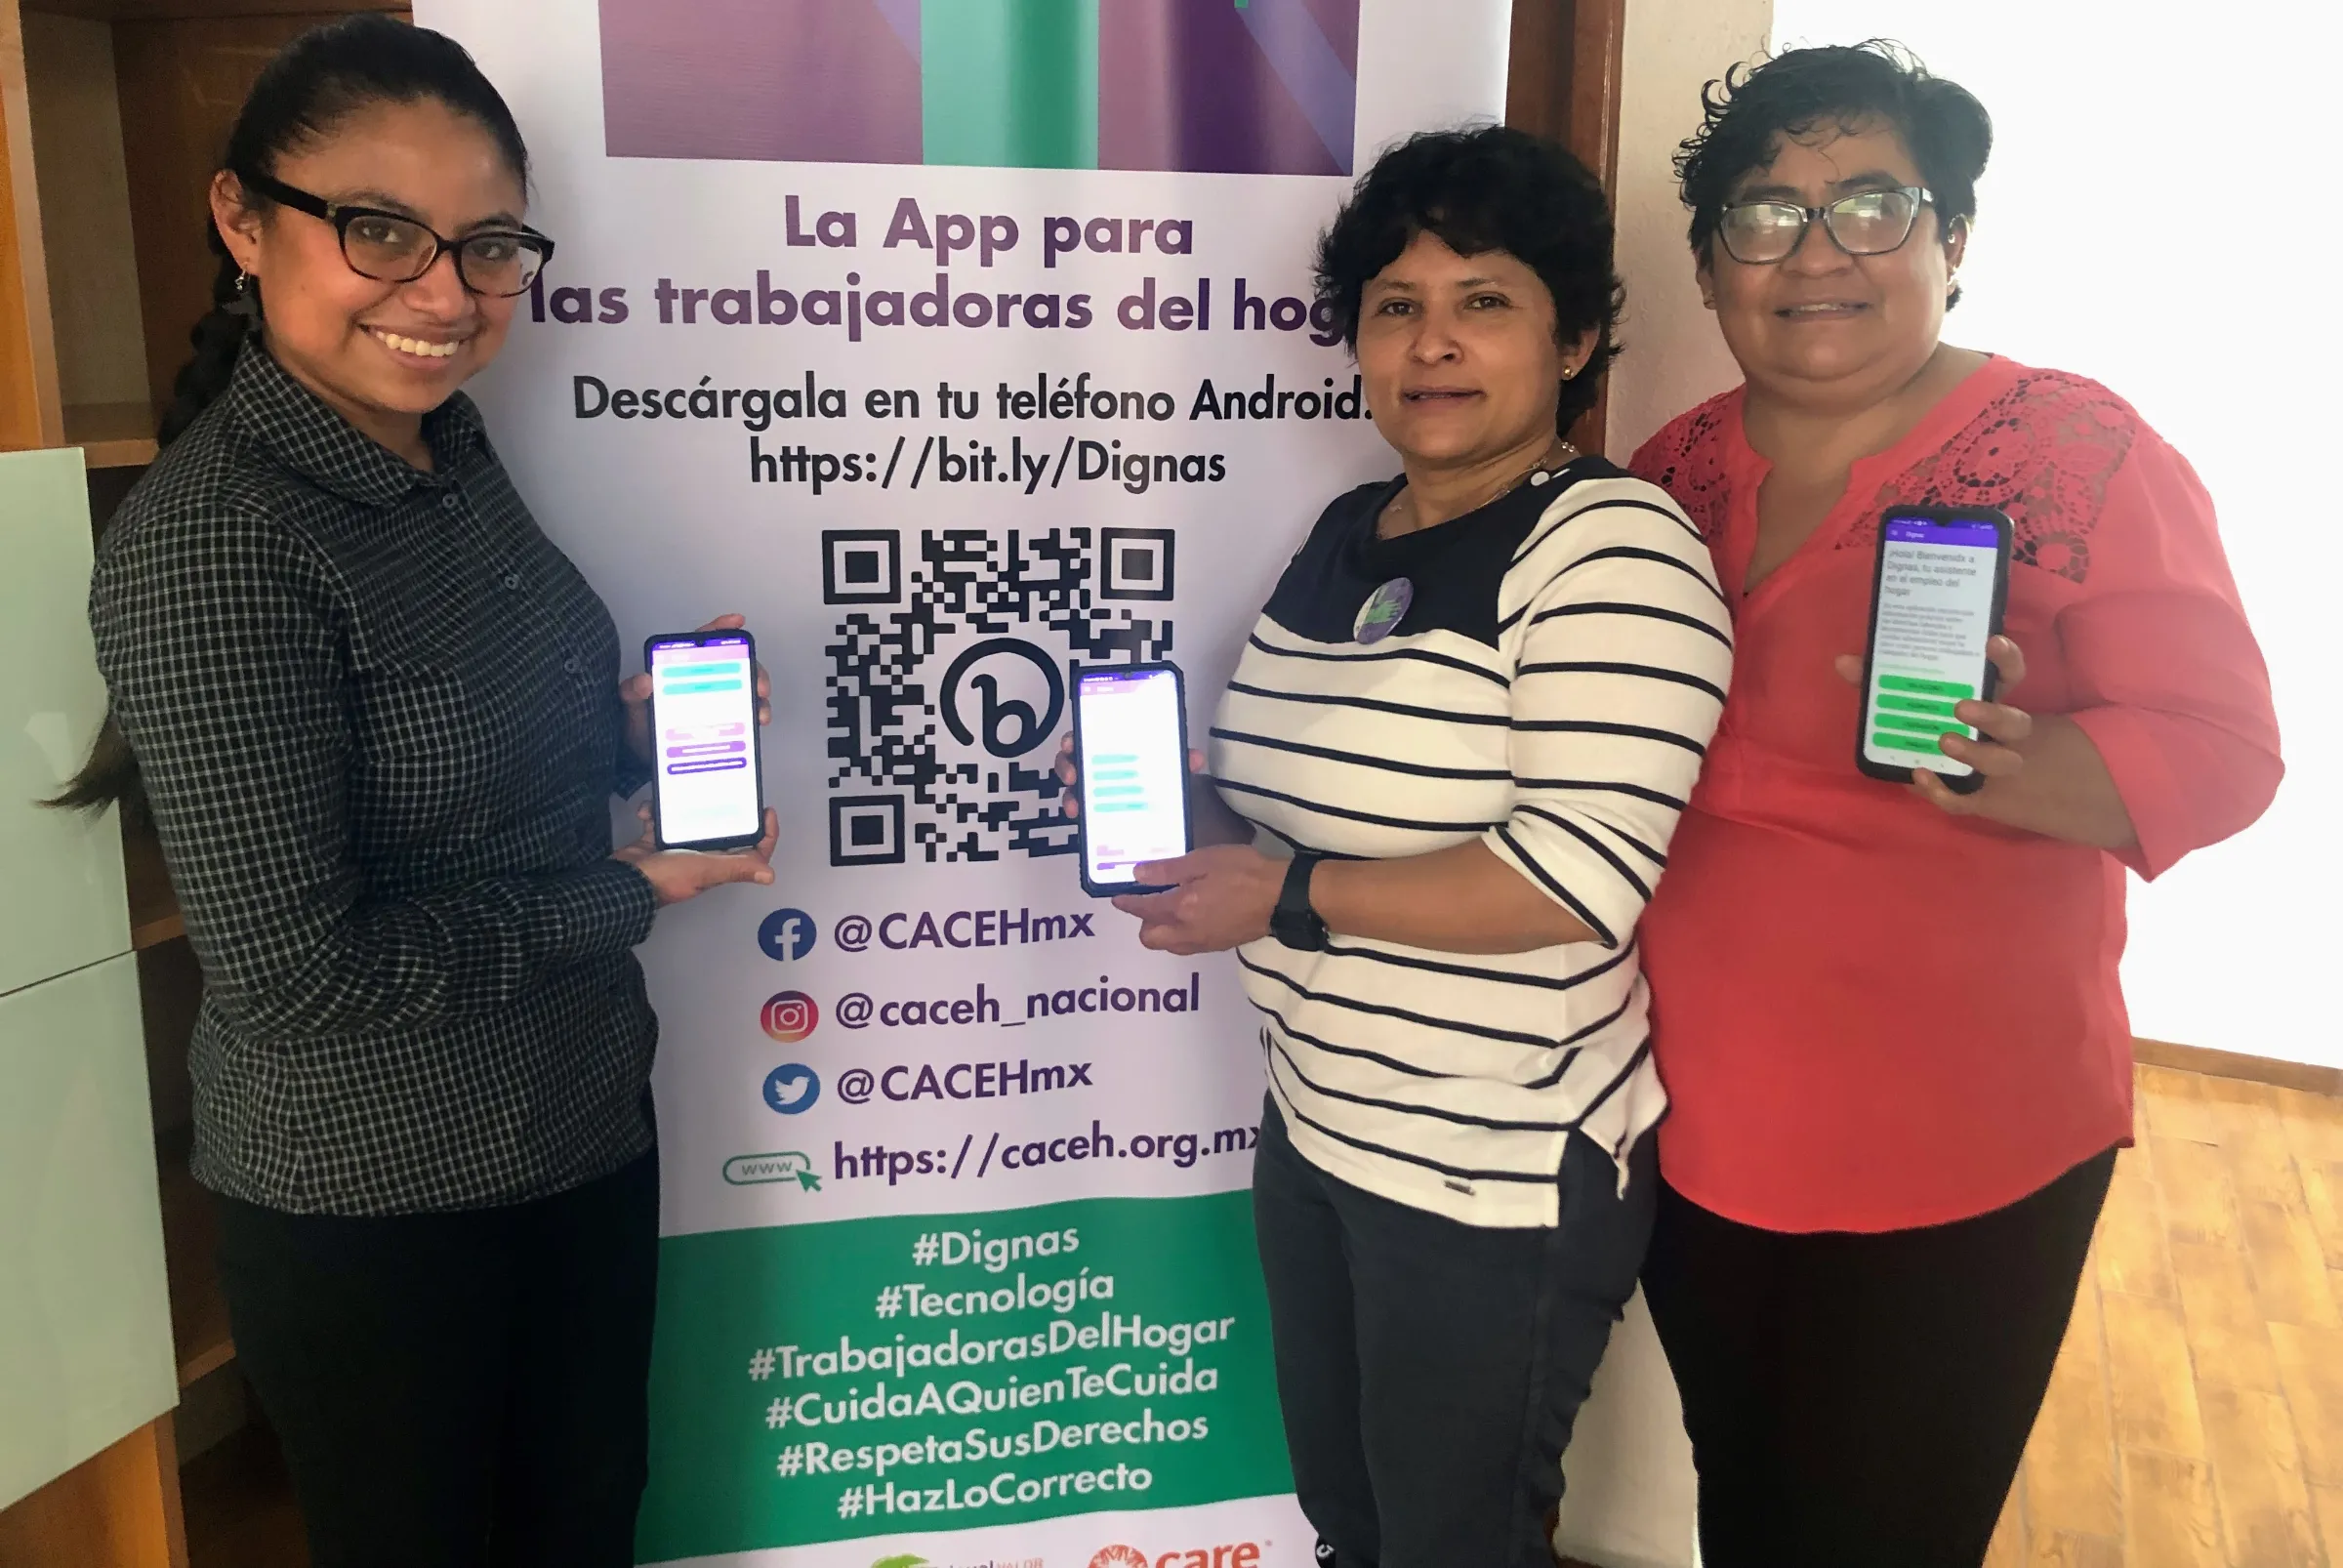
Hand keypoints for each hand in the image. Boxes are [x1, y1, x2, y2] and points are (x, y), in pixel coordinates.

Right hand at [612, 802, 776, 905]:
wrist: (622, 881)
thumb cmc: (666, 878)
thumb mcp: (705, 869)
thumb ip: (736, 868)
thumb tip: (770, 876)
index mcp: (719, 865)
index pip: (753, 852)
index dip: (766, 835)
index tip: (766, 811)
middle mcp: (703, 857)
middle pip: (725, 832)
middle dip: (726, 812)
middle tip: (726, 791)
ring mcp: (680, 848)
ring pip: (692, 821)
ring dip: (685, 808)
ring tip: (680, 794)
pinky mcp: (657, 841)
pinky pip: (661, 820)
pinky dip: (654, 813)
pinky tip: (648, 811)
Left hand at [622, 614, 772, 766]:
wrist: (640, 753)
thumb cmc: (638, 722)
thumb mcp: (630, 703)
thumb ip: (632, 690)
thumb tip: (644, 681)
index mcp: (682, 669)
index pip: (703, 642)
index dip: (721, 629)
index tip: (737, 621)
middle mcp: (703, 682)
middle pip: (736, 666)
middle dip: (753, 670)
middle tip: (758, 683)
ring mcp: (715, 701)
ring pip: (745, 690)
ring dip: (758, 696)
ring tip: (760, 708)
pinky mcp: (723, 722)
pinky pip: (744, 715)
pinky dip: (755, 716)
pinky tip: (758, 721)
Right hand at [1053, 731, 1206, 819]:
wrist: (1163, 812)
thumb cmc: (1159, 779)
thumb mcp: (1169, 767)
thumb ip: (1179, 760)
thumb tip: (1194, 758)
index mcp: (1114, 749)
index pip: (1089, 736)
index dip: (1075, 738)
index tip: (1072, 743)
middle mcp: (1098, 766)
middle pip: (1073, 759)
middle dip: (1067, 765)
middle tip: (1073, 774)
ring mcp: (1094, 788)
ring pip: (1072, 786)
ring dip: (1070, 793)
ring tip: (1076, 803)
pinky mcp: (1093, 809)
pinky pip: (1079, 807)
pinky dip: (1077, 811)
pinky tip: (1080, 815)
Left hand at [1109, 844, 1283, 954]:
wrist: (1282, 896)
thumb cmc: (1244, 871)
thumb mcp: (1204, 860)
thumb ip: (1169, 870)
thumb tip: (1138, 875)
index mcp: (1181, 907)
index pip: (1143, 909)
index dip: (1127, 902)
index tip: (1117, 897)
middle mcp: (1187, 931)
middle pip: (1150, 938)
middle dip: (1143, 922)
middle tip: (1149, 901)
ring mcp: (1203, 942)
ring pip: (1168, 945)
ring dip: (1161, 931)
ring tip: (1170, 909)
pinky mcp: (1218, 946)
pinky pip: (1187, 946)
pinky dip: (1180, 935)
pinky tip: (1191, 916)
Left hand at [1836, 634, 2034, 815]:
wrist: (1951, 776)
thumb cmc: (1931, 723)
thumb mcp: (1909, 699)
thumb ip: (1878, 680)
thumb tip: (1843, 662)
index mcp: (1989, 698)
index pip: (2011, 676)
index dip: (2007, 659)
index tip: (1991, 643)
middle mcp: (2001, 732)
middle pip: (2015, 722)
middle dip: (1992, 715)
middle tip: (1960, 707)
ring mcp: (1994, 766)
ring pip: (2002, 762)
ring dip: (1975, 753)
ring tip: (1943, 741)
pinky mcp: (1976, 797)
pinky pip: (1967, 799)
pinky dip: (1944, 791)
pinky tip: (1919, 776)